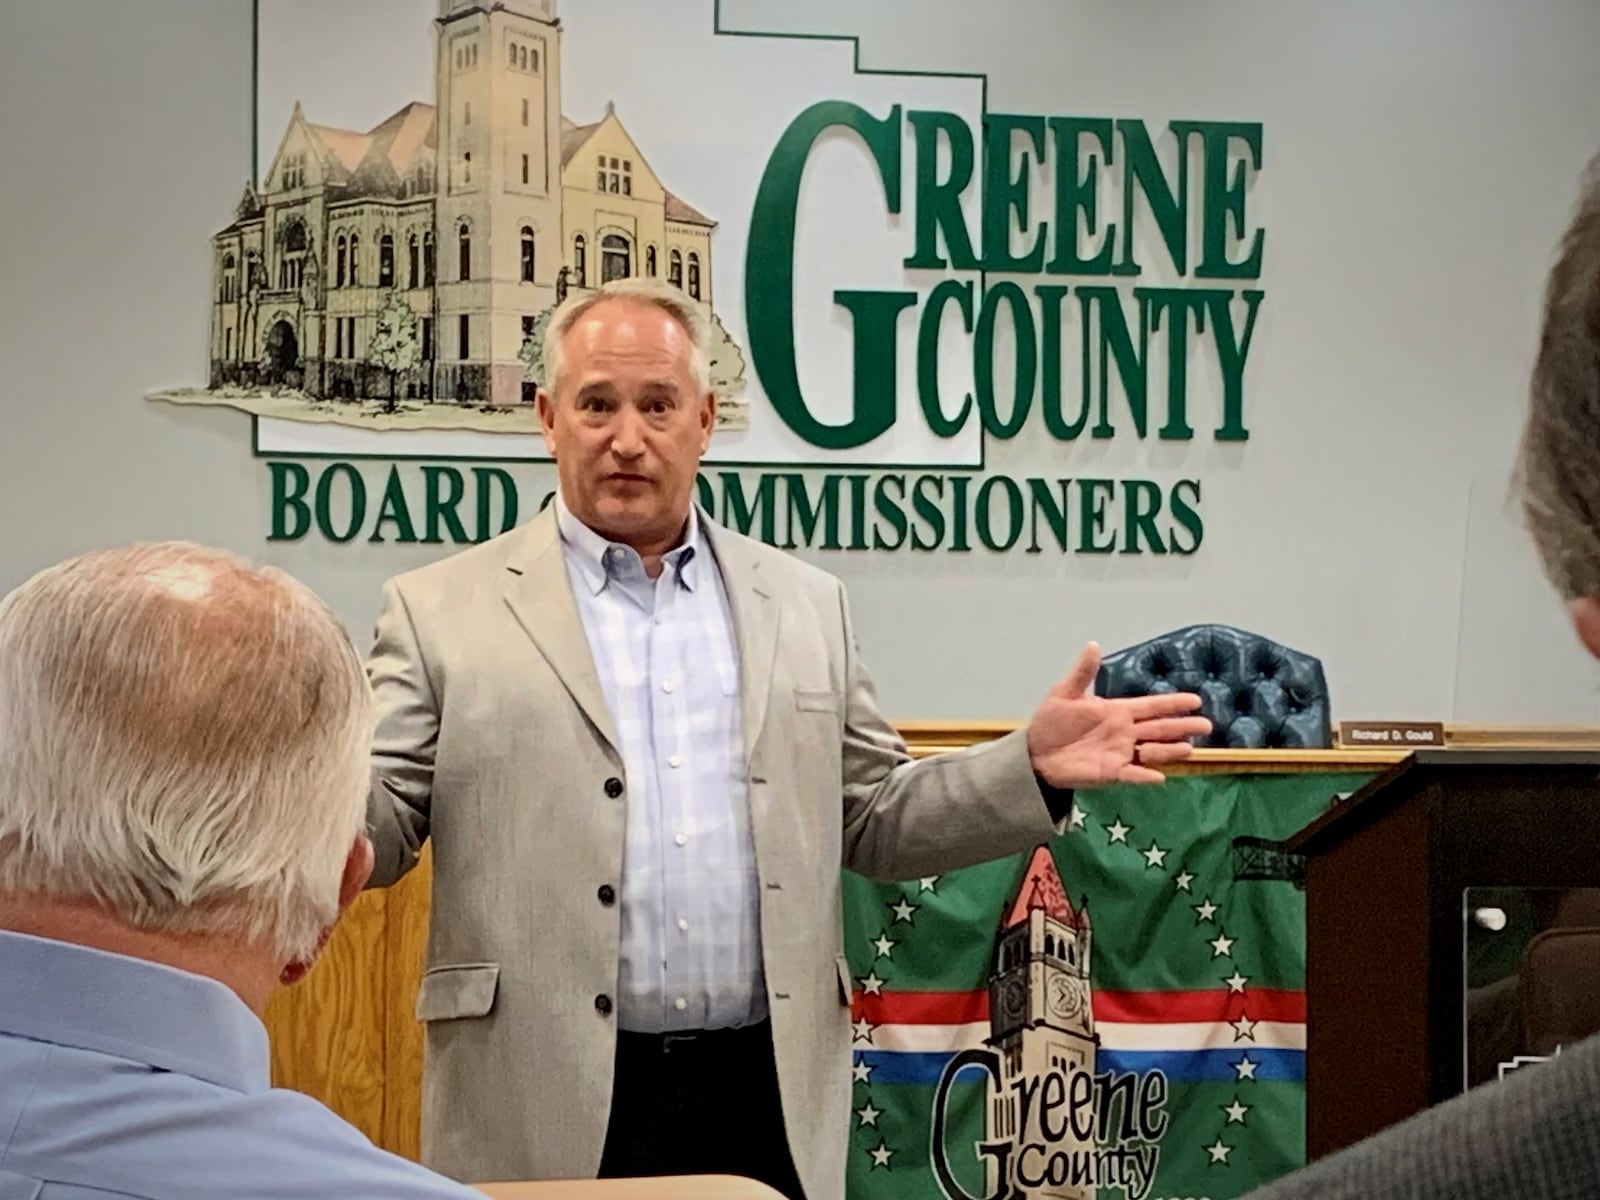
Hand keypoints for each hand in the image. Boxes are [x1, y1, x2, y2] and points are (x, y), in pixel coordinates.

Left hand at [1026, 642, 1211, 786]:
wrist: (1036, 752)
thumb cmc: (1052, 721)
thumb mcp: (1064, 694)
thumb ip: (1083, 673)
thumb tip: (1093, 644)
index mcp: (1117, 711)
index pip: (1151, 706)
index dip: (1173, 703)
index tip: (1196, 700)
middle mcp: (1125, 732)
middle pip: (1160, 728)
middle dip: (1183, 726)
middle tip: (1207, 726)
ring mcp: (1121, 753)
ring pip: (1152, 751)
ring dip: (1170, 750)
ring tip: (1188, 749)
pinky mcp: (1112, 772)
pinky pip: (1133, 774)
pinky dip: (1145, 776)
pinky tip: (1159, 776)